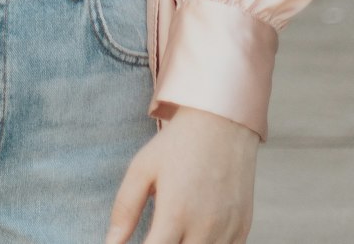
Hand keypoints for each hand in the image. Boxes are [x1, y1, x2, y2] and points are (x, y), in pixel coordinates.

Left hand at [105, 105, 258, 242]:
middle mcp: (204, 228)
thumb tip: (111, 243)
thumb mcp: (143, 168)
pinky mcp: (242, 229)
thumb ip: (125, 209)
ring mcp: (227, 231)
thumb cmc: (178, 144)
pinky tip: (196, 231)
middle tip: (158, 232)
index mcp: (175, 214)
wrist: (222, 121)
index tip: (143, 240)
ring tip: (176, 231)